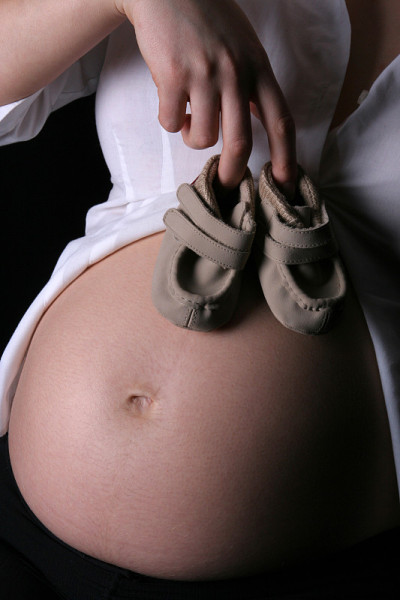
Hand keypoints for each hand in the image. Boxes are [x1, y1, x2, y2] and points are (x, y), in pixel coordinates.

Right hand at [115, 0, 296, 191]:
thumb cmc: (207, 18)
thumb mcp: (243, 45)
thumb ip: (251, 82)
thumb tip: (247, 127)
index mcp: (258, 67)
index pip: (280, 120)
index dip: (285, 157)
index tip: (284, 184)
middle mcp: (235, 73)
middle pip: (240, 142)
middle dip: (233, 173)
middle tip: (226, 183)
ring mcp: (204, 75)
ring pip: (202, 137)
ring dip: (193, 138)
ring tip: (188, 119)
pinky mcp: (173, 77)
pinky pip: (171, 123)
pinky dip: (169, 121)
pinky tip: (170, 101)